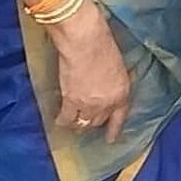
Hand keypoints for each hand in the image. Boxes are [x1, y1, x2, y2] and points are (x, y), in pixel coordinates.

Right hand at [47, 6, 132, 138]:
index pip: (120, 117)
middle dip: (93, 120)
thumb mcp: (116, 65)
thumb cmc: (103, 43)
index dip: (114, 129)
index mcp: (122, 93)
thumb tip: (103, 85)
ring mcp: (89, 105)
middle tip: (85, 118)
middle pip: (98, 120)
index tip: (110, 139)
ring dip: (77, 122)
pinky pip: (66, 119)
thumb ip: (111, 80)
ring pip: (82, 123)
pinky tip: (58, 121)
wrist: (85, 41)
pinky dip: (61, 121)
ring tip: (72, 121)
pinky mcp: (71, 102)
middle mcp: (108, 104)